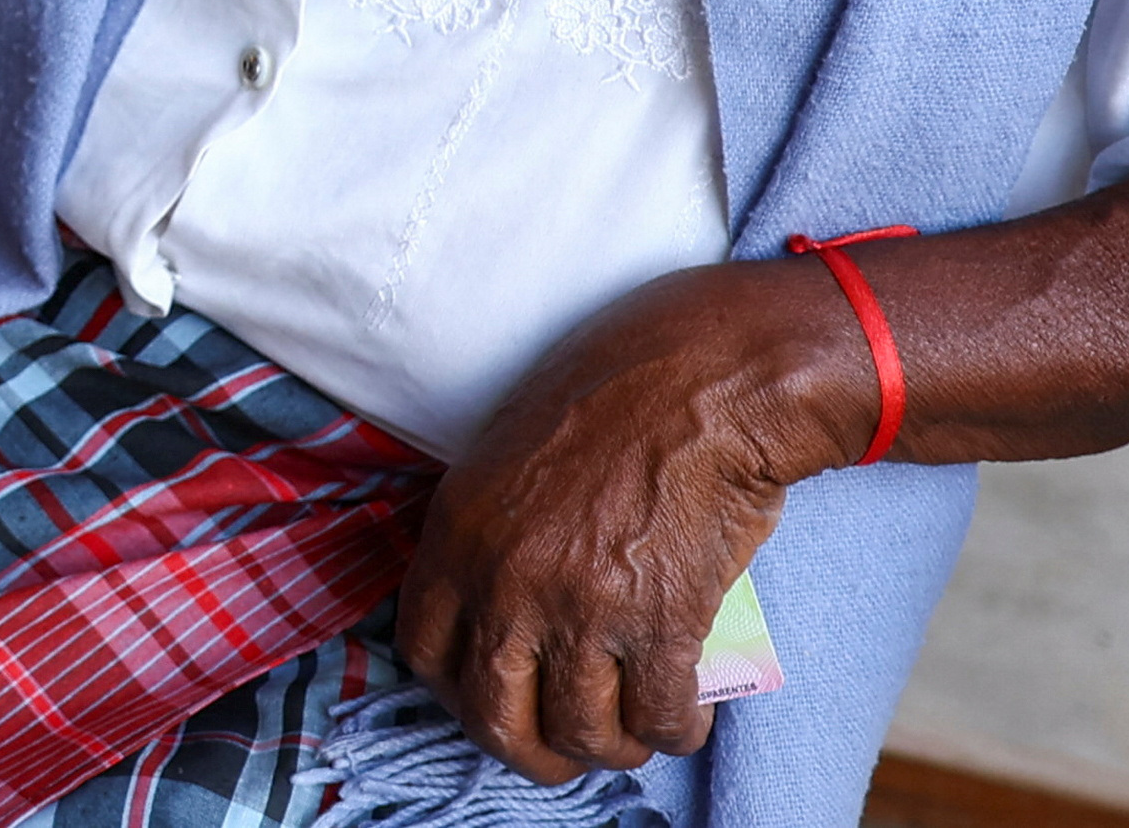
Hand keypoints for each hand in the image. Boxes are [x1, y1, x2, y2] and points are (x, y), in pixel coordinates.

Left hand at [397, 260, 859, 782]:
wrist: (704, 378)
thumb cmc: (614, 402)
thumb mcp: (508, 460)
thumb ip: (490, 540)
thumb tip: (498, 616)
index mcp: (457, 535)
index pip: (424, 656)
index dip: (460, 693)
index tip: (497, 697)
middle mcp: (505, 582)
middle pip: (495, 721)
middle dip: (535, 750)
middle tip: (568, 744)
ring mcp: (580, 609)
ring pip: (581, 734)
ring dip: (614, 746)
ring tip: (635, 727)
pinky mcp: (660, 625)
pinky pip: (658, 718)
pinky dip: (675, 731)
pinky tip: (685, 714)